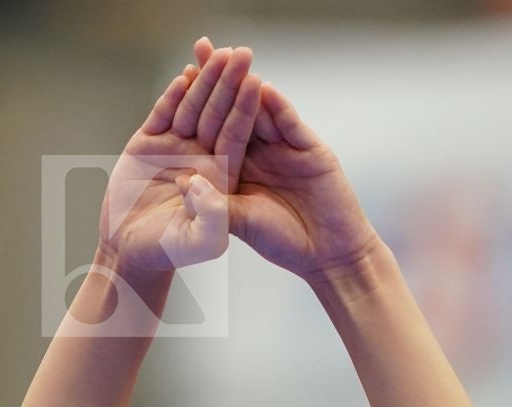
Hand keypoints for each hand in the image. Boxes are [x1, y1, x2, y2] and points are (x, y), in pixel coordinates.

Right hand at [96, 41, 263, 284]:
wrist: (129, 252)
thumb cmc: (168, 251)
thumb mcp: (199, 242)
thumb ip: (211, 216)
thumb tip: (203, 182)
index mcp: (221, 176)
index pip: (237, 135)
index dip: (246, 108)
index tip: (257, 81)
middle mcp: (201, 157)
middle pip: (218, 113)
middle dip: (230, 83)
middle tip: (242, 53)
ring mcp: (175, 148)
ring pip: (192, 108)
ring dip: (204, 81)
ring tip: (216, 53)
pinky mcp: (148, 144)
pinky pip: (162, 115)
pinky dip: (171, 97)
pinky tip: (183, 77)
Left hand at [190, 39, 383, 284]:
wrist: (330, 255)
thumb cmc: (284, 243)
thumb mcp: (240, 226)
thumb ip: (213, 207)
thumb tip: (184, 183)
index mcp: (235, 168)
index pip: (212, 129)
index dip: (197, 103)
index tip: (181, 77)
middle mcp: (257, 153)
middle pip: (233, 109)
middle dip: (219, 78)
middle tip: (203, 46)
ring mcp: (283, 148)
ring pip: (261, 110)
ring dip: (247, 84)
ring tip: (232, 56)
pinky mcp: (309, 149)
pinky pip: (289, 124)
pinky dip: (277, 107)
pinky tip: (262, 88)